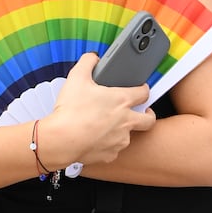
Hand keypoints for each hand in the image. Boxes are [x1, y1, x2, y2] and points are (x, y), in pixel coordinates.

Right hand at [40, 53, 154, 168]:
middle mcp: (126, 121)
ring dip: (123, 131)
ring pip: (129, 135)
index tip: (140, 89)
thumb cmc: (70, 111)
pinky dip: (107, 145)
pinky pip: (113, 150)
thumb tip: (93, 58)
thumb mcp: (76, 78)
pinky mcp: (111, 154)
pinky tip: (95, 140)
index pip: (144, 92)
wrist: (62, 140)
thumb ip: (87, 62)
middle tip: (143, 113)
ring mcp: (120, 140)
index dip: (144, 89)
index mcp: (121, 100)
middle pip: (149, 120)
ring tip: (107, 127)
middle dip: (149, 115)